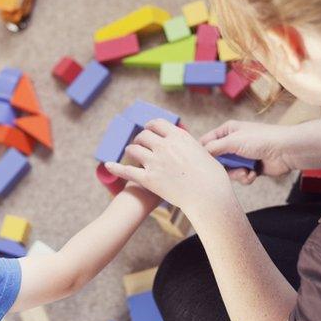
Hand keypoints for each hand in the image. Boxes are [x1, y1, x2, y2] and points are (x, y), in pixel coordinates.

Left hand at [104, 120, 232, 212]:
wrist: (209, 196)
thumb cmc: (212, 178)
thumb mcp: (204, 153)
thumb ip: (191, 146)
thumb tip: (188, 144)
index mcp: (179, 137)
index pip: (158, 123)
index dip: (150, 125)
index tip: (149, 129)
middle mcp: (165, 146)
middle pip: (143, 135)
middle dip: (140, 138)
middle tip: (140, 143)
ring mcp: (155, 162)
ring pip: (134, 149)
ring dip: (131, 150)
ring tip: (131, 153)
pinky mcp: (148, 179)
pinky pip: (127, 170)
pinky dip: (116, 167)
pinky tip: (108, 165)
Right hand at [200, 120, 296, 180]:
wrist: (286, 151)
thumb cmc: (261, 140)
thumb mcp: (233, 141)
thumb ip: (213, 148)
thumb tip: (200, 153)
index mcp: (228, 131)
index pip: (207, 142)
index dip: (202, 153)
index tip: (199, 164)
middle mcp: (233, 143)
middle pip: (217, 160)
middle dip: (223, 167)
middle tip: (226, 169)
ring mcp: (243, 156)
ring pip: (229, 170)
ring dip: (236, 174)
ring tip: (245, 172)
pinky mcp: (251, 167)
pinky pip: (241, 176)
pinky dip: (246, 177)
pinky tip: (254, 174)